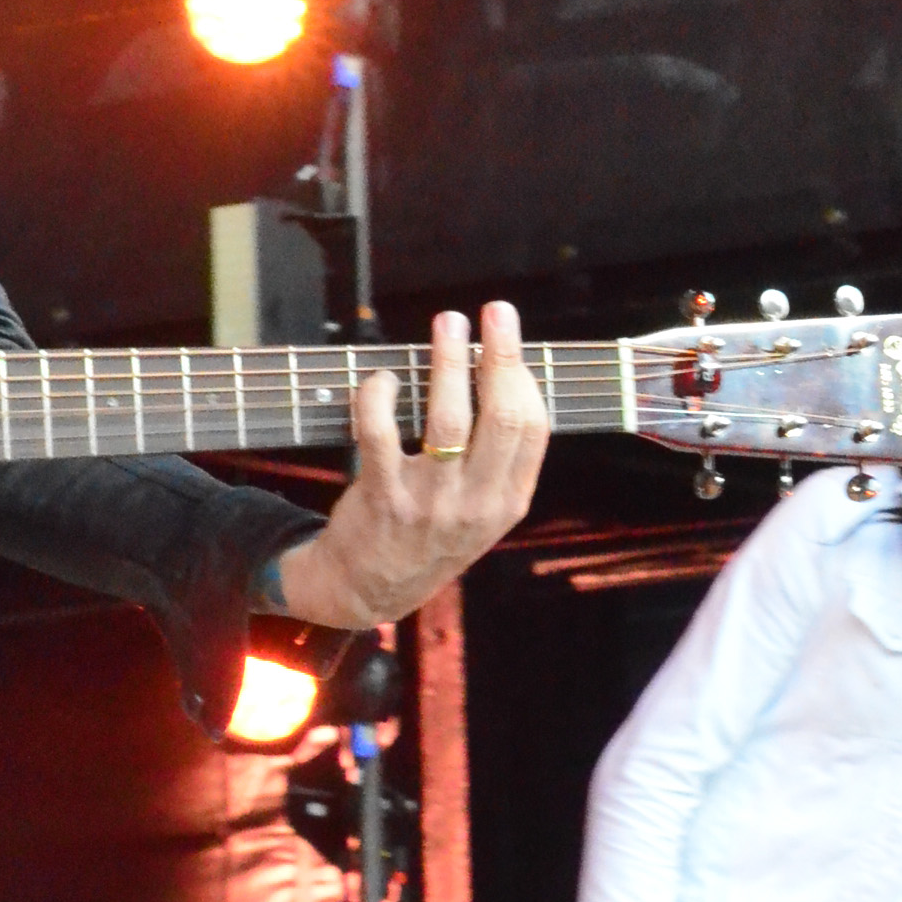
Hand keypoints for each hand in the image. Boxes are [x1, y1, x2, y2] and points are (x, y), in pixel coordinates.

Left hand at [272, 303, 547, 630]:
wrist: (368, 590)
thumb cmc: (427, 535)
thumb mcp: (480, 513)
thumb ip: (497, 461)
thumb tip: (506, 377)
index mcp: (507, 502)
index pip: (533, 429)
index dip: (523, 376)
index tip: (509, 341)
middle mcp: (475, 504)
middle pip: (502, 416)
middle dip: (501, 355)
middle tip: (493, 312)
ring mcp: (430, 502)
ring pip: (447, 419)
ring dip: (448, 363)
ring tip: (448, 323)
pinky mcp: (383, 497)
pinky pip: (381, 433)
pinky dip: (380, 396)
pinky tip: (382, 379)